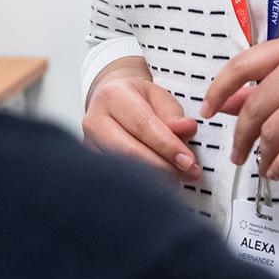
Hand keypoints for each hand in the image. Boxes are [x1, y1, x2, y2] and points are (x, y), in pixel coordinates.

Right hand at [82, 74, 201, 178]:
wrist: (112, 102)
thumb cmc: (137, 100)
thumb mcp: (159, 99)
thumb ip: (174, 115)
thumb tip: (186, 129)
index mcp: (113, 95)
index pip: (142, 125)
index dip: (167, 146)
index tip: (188, 161)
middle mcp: (95, 119)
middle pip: (129, 150)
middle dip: (163, 166)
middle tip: (188, 173)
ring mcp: (89, 141)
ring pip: (123, 168)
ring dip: (155, 177)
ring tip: (178, 177)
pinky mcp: (92, 159)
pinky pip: (118, 176)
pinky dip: (142, 182)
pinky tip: (159, 180)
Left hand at [201, 35, 278, 178]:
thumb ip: (266, 87)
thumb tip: (223, 102)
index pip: (240, 66)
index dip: (218, 90)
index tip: (206, 110)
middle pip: (253, 107)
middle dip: (239, 135)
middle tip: (236, 153)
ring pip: (270, 132)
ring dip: (261, 154)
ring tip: (262, 163)